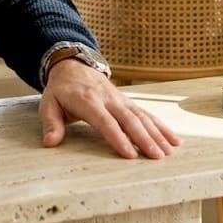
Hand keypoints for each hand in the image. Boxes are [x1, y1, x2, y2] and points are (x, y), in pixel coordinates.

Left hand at [39, 59, 180, 158]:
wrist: (73, 65)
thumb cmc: (61, 90)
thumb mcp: (48, 104)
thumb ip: (51, 123)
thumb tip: (50, 143)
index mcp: (88, 101)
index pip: (105, 122)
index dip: (118, 138)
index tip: (129, 154)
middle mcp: (109, 99)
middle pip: (129, 120)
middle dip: (144, 139)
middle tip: (157, 157)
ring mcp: (121, 100)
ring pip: (142, 117)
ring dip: (157, 134)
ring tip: (169, 152)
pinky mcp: (128, 101)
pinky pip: (147, 114)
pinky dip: (161, 126)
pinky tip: (174, 140)